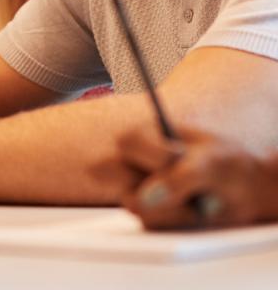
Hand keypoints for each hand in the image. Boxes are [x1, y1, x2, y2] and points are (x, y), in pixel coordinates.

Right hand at [116, 125, 277, 227]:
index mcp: (149, 134)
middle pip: (114, 173)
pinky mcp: (150, 214)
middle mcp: (138, 160)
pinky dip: (177, 220)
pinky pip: (150, 223)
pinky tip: (194, 212)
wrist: (244, 191)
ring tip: (197, 199)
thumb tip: (145, 199)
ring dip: (172, 207)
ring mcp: (141, 188)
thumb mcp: (210, 164)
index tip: (175, 158)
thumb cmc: (226, 164)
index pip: (128, 142)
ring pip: (135, 204)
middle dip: (148, 184)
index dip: (148, 153)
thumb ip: (178, 178)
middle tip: (180, 190)